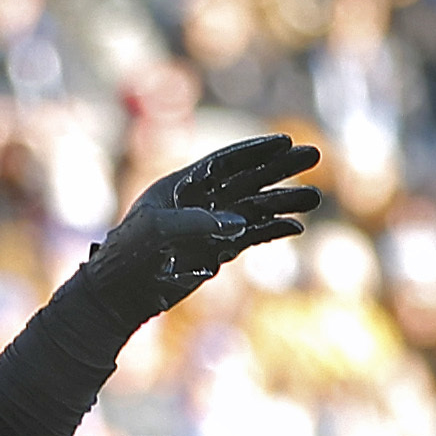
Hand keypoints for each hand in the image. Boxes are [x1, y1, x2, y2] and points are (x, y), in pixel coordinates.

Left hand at [75, 134, 321, 322]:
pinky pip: (252, 238)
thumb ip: (196, 222)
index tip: (285, 141)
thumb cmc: (129, 254)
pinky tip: (295, 227)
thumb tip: (238, 222)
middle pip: (249, 179)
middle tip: (314, 155)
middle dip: (281, 168)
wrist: (119, 294)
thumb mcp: (156, 231)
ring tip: (315, 197)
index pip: (226, 162)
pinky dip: (273, 231)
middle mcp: (201, 202)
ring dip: (284, 202)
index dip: (256, 150)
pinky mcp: (217, 252)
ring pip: (256, 209)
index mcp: (182, 185)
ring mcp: (211, 227)